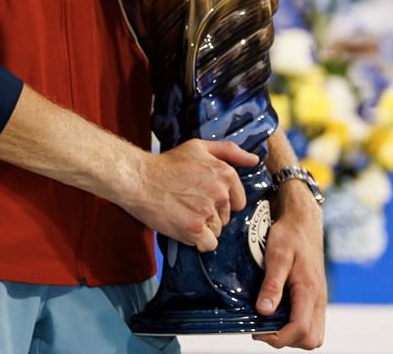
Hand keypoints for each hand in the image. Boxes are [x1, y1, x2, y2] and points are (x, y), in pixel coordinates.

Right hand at [128, 140, 256, 250]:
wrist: (138, 178)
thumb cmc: (167, 163)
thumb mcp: (199, 148)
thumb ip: (230, 151)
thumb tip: (255, 160)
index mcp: (225, 173)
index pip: (237, 201)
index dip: (220, 202)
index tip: (201, 195)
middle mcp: (220, 193)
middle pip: (226, 218)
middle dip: (211, 214)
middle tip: (188, 203)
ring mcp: (207, 212)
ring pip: (217, 231)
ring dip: (203, 228)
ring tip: (183, 213)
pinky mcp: (194, 229)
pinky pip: (208, 245)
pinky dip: (197, 241)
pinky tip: (183, 227)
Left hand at [255, 184, 326, 348]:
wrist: (303, 220)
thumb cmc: (289, 235)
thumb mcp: (277, 256)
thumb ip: (272, 285)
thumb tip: (264, 312)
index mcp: (309, 291)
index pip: (301, 330)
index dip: (279, 338)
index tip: (258, 332)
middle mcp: (318, 300)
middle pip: (311, 339)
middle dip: (287, 340)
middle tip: (264, 328)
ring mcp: (319, 300)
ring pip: (313, 334)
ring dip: (292, 335)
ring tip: (268, 322)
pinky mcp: (315, 297)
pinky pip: (311, 322)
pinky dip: (296, 326)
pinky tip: (277, 313)